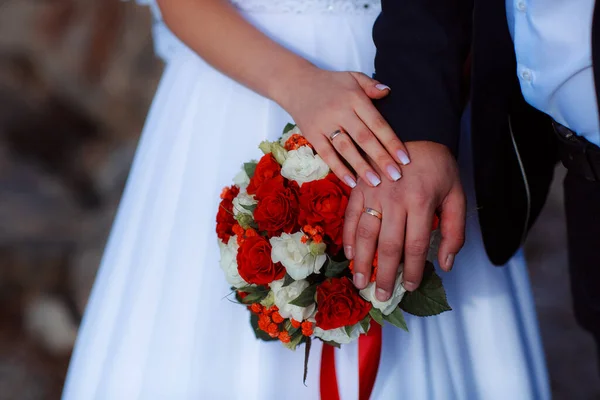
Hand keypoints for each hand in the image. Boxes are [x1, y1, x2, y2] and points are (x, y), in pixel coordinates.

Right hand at [274, 66, 410, 187]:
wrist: (296, 83)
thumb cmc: (330, 83)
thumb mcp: (352, 77)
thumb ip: (371, 85)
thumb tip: (389, 92)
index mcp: (355, 98)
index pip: (377, 123)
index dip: (392, 142)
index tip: (405, 159)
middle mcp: (341, 111)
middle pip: (365, 138)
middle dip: (382, 159)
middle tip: (396, 176)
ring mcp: (325, 124)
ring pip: (346, 148)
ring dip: (362, 167)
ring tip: (376, 183)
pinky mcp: (312, 134)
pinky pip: (327, 154)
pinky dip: (339, 168)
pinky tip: (352, 181)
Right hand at [342, 141, 465, 299]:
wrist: (417, 132)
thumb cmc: (439, 168)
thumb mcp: (456, 195)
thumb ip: (455, 230)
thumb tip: (445, 264)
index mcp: (422, 201)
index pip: (416, 245)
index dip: (412, 270)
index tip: (410, 287)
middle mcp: (395, 198)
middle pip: (389, 245)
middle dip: (385, 274)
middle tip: (381, 296)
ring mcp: (374, 191)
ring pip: (365, 233)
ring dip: (362, 261)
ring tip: (360, 282)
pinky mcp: (360, 187)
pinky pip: (350, 215)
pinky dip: (348, 236)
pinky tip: (350, 254)